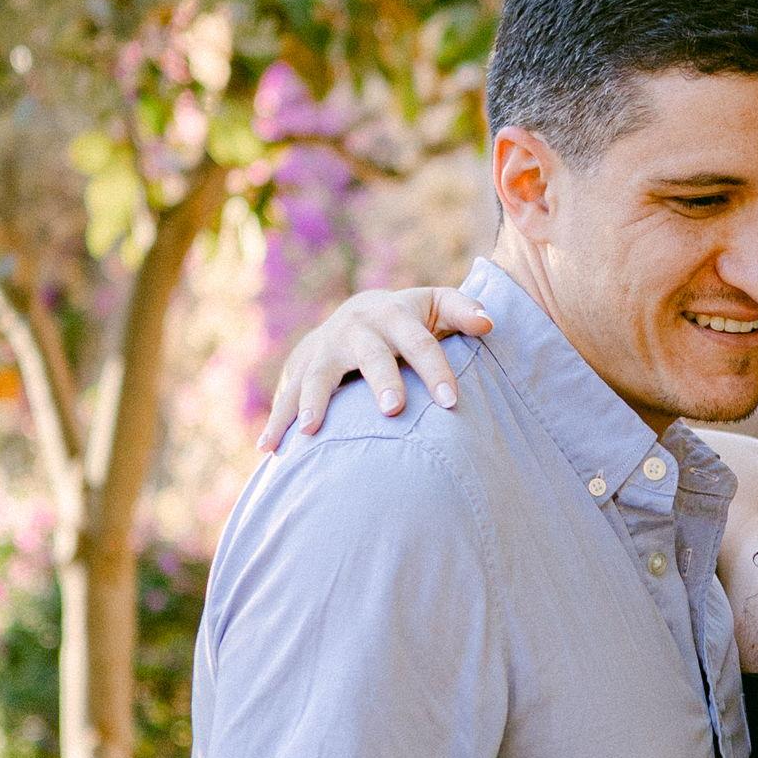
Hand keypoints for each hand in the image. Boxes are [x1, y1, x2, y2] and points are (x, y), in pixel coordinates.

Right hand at [258, 287, 492, 450]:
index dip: (437, 370)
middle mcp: (357, 327)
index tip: (451, 403)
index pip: (421, 342)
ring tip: (311, 429)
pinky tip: (267, 450)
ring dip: (313, 400)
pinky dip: (276, 422)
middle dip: (381, 380)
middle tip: (393, 410)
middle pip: (371, 354)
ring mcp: (325, 348)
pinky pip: (286, 396)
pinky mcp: (300, 368)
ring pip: (318, 373)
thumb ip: (461, 311)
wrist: (358, 315)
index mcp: (393, 313)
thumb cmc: (410, 322)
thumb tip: (490, 323)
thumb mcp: (434, 307)